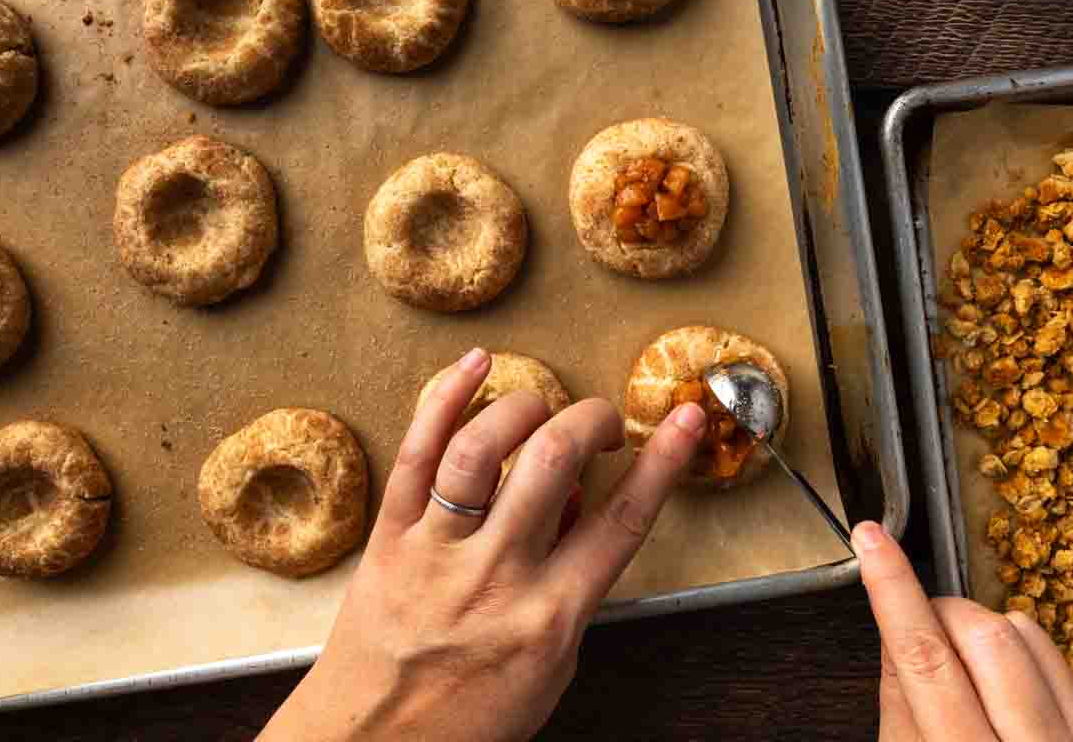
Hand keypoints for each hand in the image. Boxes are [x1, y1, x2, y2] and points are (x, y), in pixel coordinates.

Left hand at [261, 347, 705, 741]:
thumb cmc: (464, 720)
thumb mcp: (548, 672)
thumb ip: (572, 589)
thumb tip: (577, 505)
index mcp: (548, 617)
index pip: (621, 522)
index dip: (662, 463)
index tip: (683, 421)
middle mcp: (496, 575)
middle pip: (554, 463)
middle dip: (589, 419)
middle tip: (598, 422)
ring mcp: (437, 551)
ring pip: (483, 447)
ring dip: (523, 407)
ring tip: (540, 407)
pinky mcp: (389, 536)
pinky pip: (416, 454)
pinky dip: (443, 398)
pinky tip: (473, 365)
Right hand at [854, 521, 1072, 740]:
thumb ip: (901, 713)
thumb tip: (894, 632)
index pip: (925, 661)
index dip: (892, 590)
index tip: (871, 536)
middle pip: (984, 636)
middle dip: (943, 613)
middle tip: (925, 630)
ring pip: (1027, 633)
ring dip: (987, 634)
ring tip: (974, 678)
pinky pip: (1063, 661)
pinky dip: (1027, 661)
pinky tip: (1017, 704)